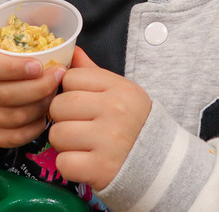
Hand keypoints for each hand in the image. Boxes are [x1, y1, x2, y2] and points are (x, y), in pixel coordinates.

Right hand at [0, 34, 65, 147]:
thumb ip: (17, 33)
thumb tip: (55, 19)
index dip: (15, 68)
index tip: (40, 66)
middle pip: (4, 95)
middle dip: (38, 88)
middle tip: (58, 78)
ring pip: (10, 118)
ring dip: (39, 108)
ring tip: (54, 96)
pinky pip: (8, 138)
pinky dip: (31, 130)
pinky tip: (43, 117)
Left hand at [48, 47, 152, 190]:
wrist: (161, 164)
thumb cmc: (134, 125)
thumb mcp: (121, 93)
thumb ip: (93, 73)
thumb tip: (72, 51)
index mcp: (120, 88)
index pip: (71, 77)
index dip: (69, 91)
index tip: (80, 104)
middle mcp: (115, 111)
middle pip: (59, 105)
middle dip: (61, 118)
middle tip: (78, 126)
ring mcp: (109, 140)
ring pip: (57, 134)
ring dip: (63, 143)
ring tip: (81, 144)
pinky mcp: (101, 168)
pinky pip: (63, 162)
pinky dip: (69, 165)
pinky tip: (84, 162)